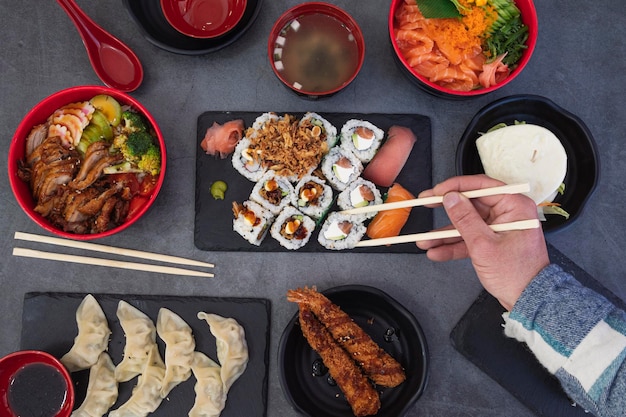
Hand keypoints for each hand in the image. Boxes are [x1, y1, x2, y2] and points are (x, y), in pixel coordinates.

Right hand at [417, 175, 548, 309]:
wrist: (529, 300)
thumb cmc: (517, 274)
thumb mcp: (484, 245)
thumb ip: (465, 219)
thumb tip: (451, 198)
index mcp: (515, 206)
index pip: (481, 186)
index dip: (456, 187)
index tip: (437, 191)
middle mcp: (508, 214)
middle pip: (471, 205)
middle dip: (446, 211)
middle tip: (426, 204)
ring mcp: (500, 228)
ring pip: (467, 223)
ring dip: (445, 234)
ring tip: (425, 240)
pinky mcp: (493, 242)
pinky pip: (470, 238)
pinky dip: (454, 245)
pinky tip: (436, 251)